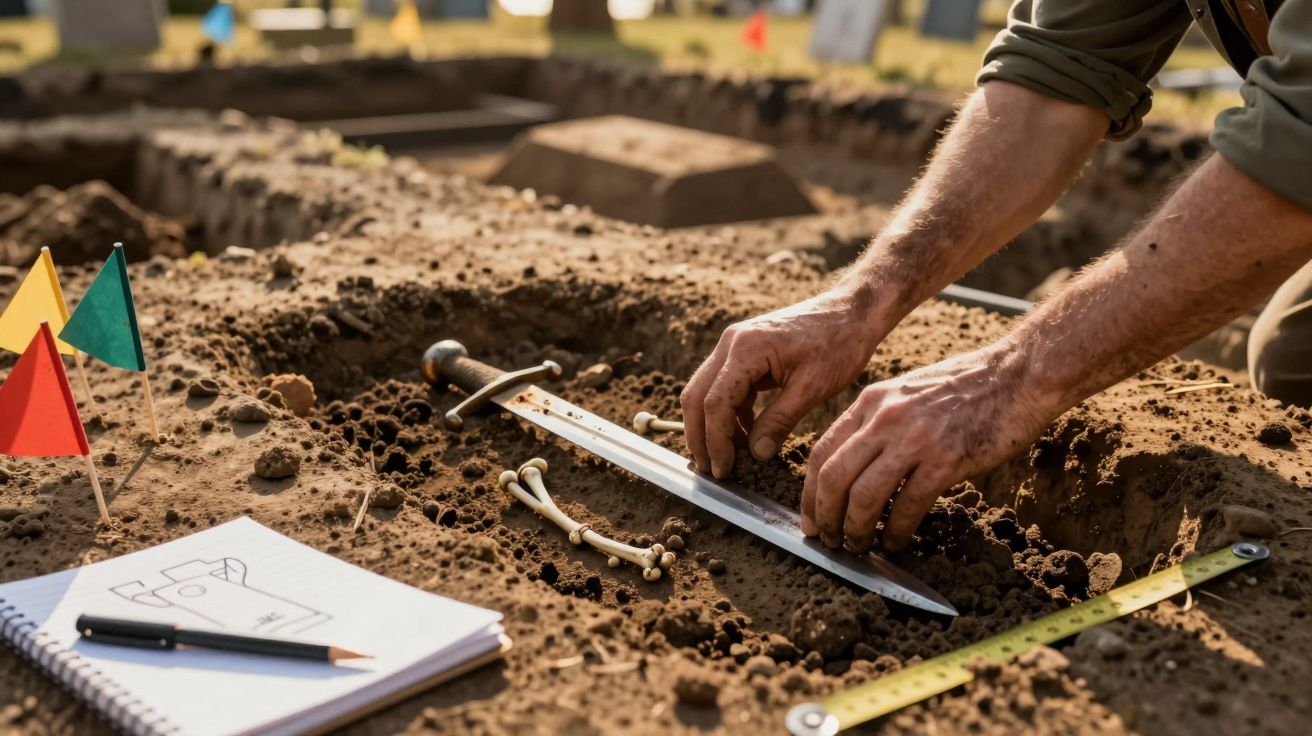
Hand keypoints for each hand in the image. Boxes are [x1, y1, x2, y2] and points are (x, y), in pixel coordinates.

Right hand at [681, 288, 888, 478]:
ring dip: (712, 427)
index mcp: (746, 348)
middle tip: (713, 471)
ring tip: (728, 459)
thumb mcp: (812, 387)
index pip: (715, 402)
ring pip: (705, 392)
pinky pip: (724, 387)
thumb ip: (780, 420)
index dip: (716, 441)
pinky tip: (745, 436)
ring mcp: (734, 345)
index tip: (725, 469)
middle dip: (700, 437)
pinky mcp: (744, 352)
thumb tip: (756, 454)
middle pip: (696, 396)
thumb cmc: (839, 343)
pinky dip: (729, 414)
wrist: (851, 311)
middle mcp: (731, 343)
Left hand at [801, 344, 1053, 551]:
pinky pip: (908, 506)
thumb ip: (877, 422)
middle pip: (833, 477)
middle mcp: (885, 418)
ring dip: (856, 530)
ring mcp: (915, 439)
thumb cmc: (965, 387)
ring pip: (864, 496)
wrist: (1018, 375)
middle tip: (828, 540)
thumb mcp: (906, 393)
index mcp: (871, 401)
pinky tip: (895, 542)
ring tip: (858, 546)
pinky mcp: (946, 460)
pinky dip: (896, 531)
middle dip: (825, 517)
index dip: (809, 492)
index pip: (821, 451)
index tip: (810, 518)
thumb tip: (853, 467)